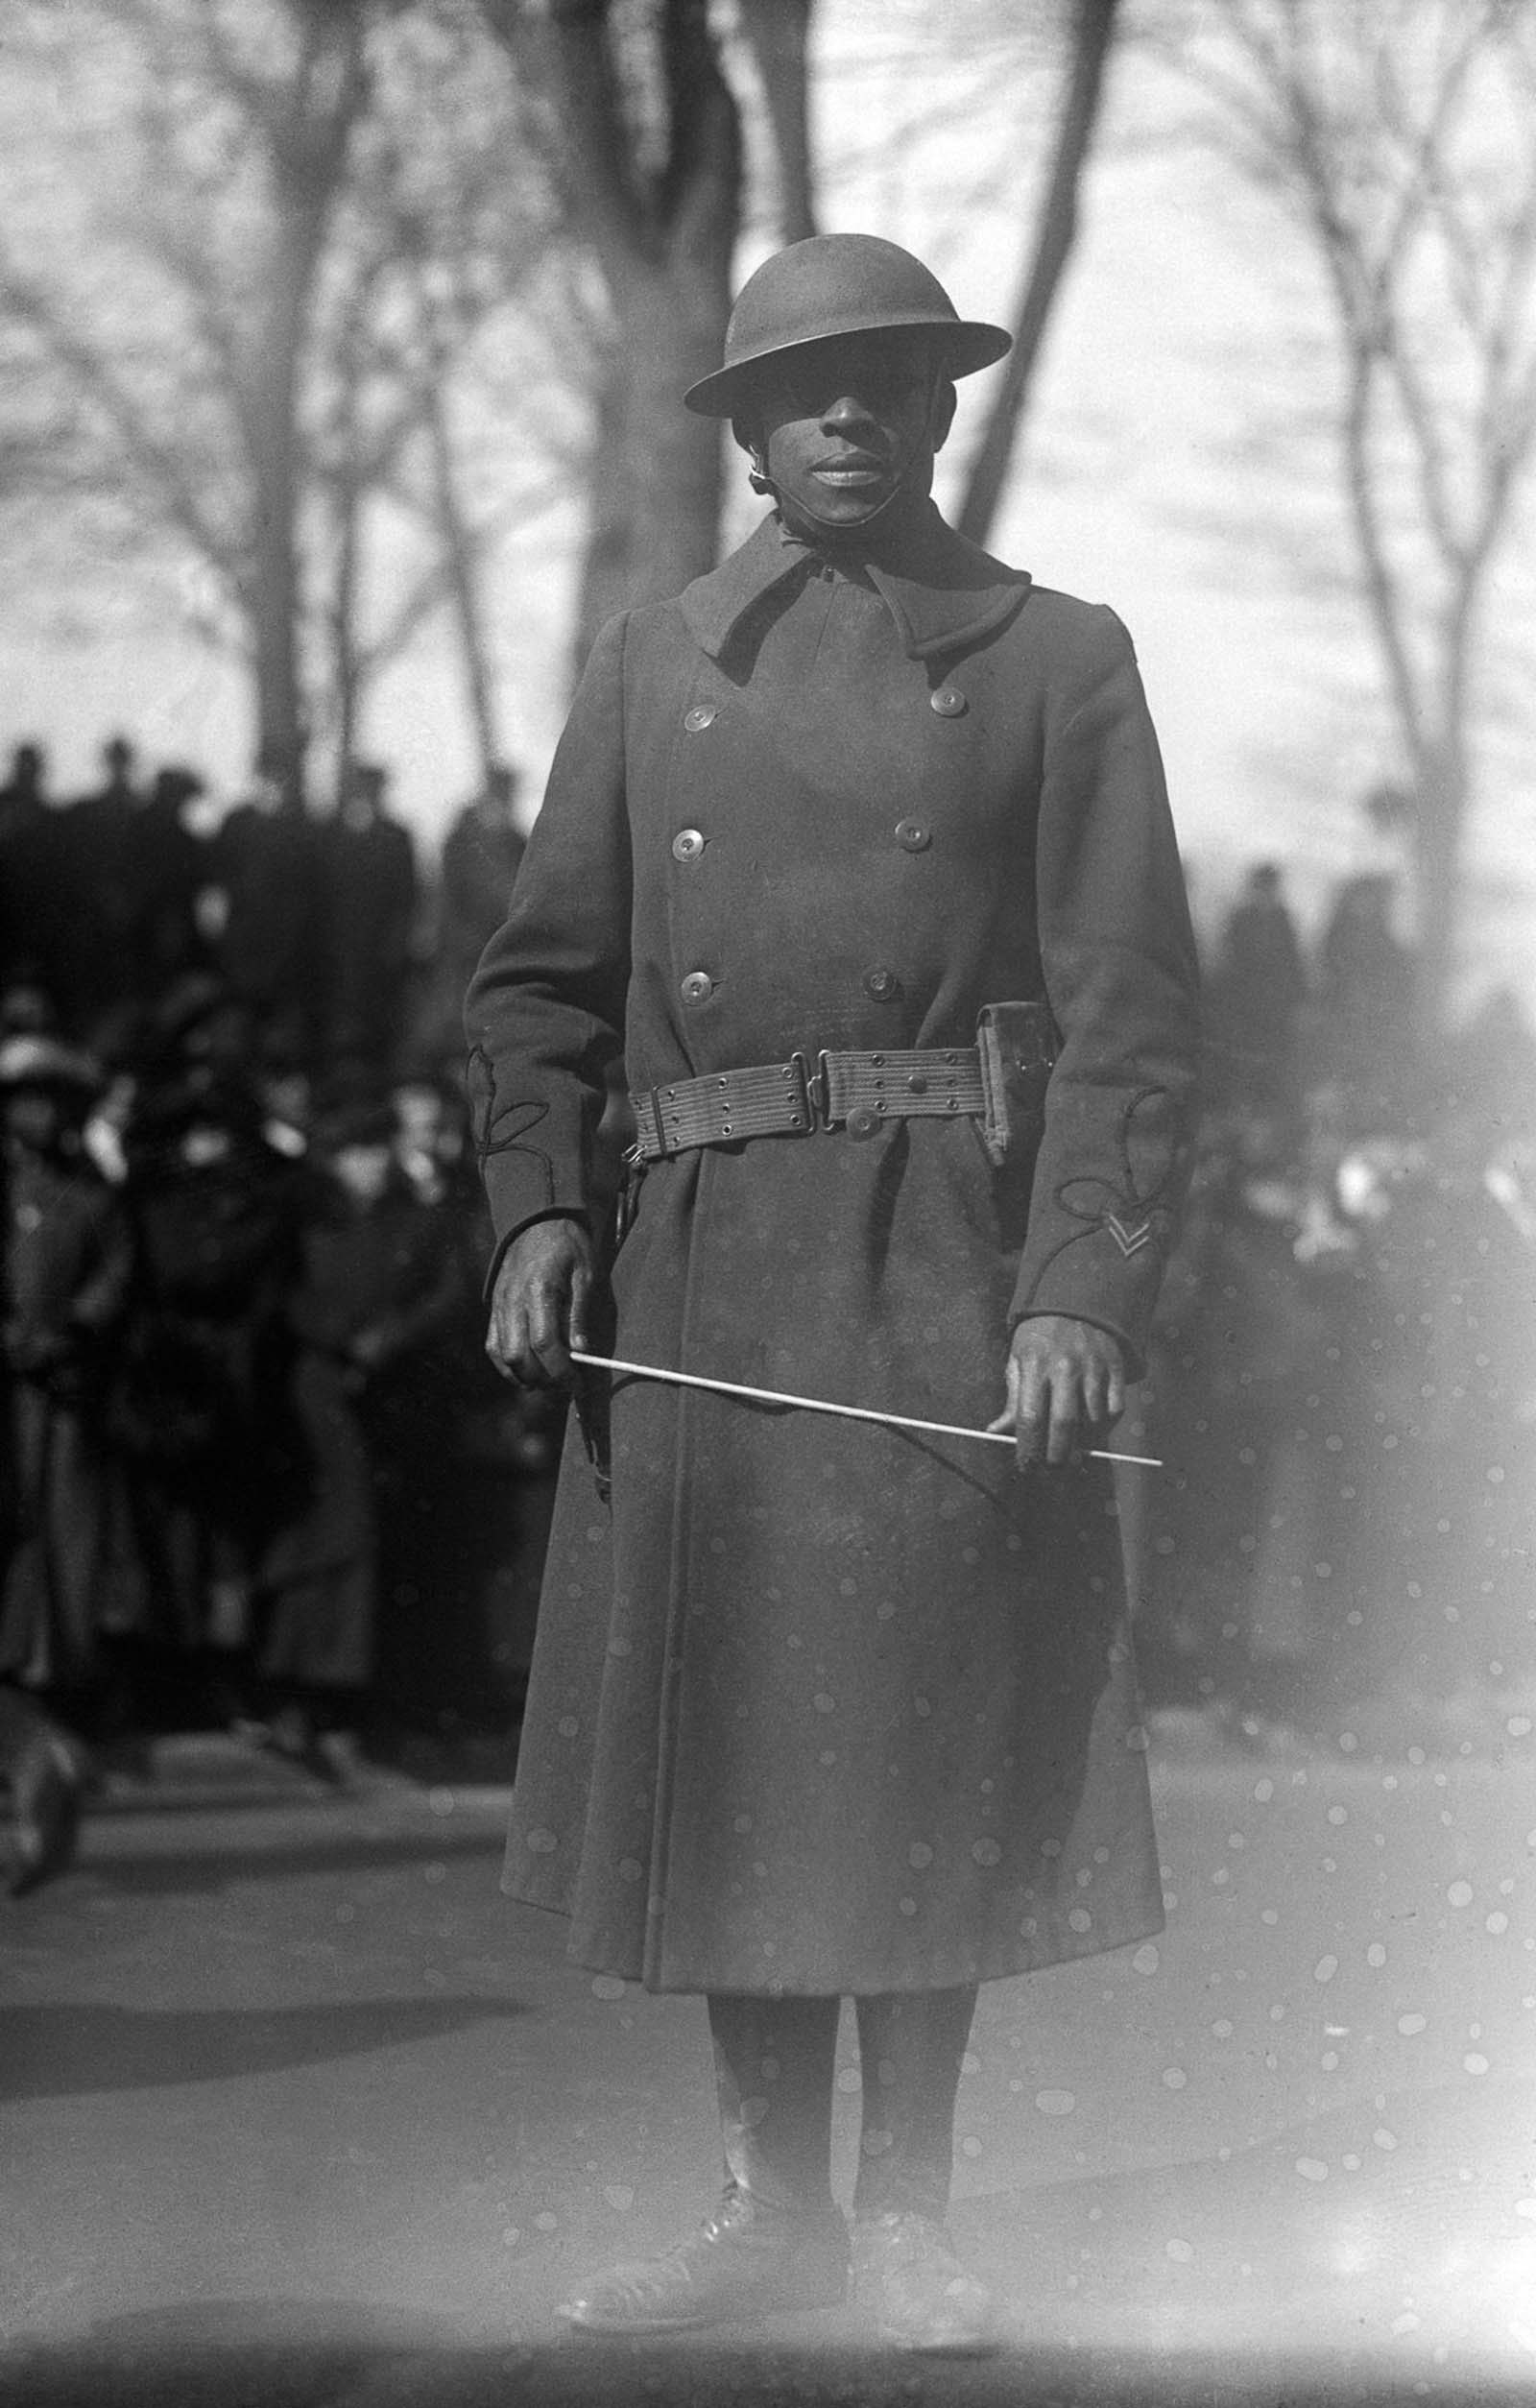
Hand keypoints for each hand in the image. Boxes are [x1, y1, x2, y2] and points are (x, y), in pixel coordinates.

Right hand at [485, 1215, 595, 1388]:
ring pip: (503, 1356)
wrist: (537, 1223)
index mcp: (539, 1289)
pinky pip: (493, 1346)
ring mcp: (499, 1306)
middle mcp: (513, 1300)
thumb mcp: (586, 1274)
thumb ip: (580, 1313)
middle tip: (565, 1385)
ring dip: (526, 1376)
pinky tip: (528, 1371)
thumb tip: (581, 1351)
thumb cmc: (568, 1247)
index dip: (560, 1370)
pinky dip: (508, 1366)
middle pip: (519, 1356)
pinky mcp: (494, 1309)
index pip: (544, 1343)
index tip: (577, 1382)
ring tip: (549, 1380)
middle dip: (544, 1379)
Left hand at [986, 1315, 1125, 1469]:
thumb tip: (994, 1432)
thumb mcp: (1018, 1359)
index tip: (1027, 1466)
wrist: (1078, 1304)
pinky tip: (1093, 1431)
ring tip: (1073, 1451)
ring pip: (1093, 1421)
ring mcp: (1094, 1368)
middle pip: (1064, 1425)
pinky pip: (1114, 1410)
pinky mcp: (1115, 1369)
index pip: (1030, 1418)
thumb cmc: (1041, 1338)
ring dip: (1084, 1445)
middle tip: (1053, 1469)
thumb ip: (1011, 1399)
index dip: (1028, 1448)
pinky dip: (1105, 1428)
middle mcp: (1065, 1367)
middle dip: (1058, 1456)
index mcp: (1034, 1365)